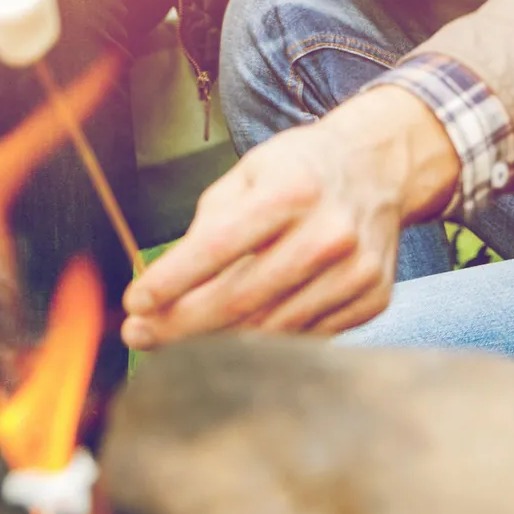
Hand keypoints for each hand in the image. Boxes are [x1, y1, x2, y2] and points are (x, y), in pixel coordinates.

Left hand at [121, 86, 456, 348]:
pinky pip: (305, 338)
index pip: (218, 247)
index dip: (171, 281)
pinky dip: (264, 343)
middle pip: (241, 299)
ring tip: (175, 342)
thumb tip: (165, 284)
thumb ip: (210, 224)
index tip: (134, 304)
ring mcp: (355, 271)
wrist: (379, 169)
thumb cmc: (300, 169)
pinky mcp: (371, 299)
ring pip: (271, 330)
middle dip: (180, 325)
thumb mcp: (249, 172)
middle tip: (140, 337)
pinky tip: (234, 339)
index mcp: (292, 189)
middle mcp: (329, 233)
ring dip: (216, 344)